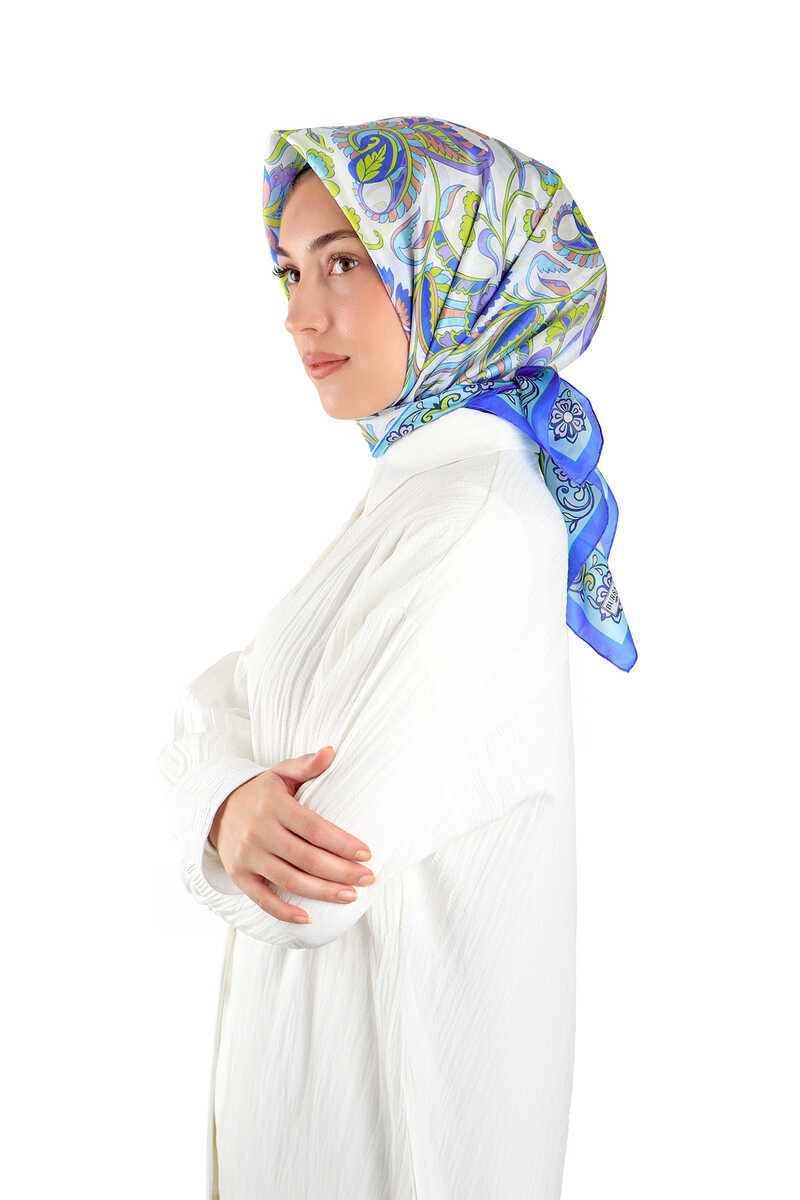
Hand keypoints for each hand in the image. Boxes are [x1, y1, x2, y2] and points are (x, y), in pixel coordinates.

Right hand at [208, 746, 374, 923]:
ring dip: (322, 892)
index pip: (313, 828)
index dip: (341, 843)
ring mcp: (248, 856)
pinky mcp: (239, 876)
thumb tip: (332, 751)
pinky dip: (285, 911)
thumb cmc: (261, 793)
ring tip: (350, 896)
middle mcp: (259, 832)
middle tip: (368, 878)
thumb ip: (306, 765)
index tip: (366, 853)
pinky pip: (263, 899)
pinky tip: (309, 918)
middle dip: (341, 871)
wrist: (217, 809)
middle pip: (306, 858)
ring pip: (290, 880)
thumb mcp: (280, 773)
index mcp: (273, 805)